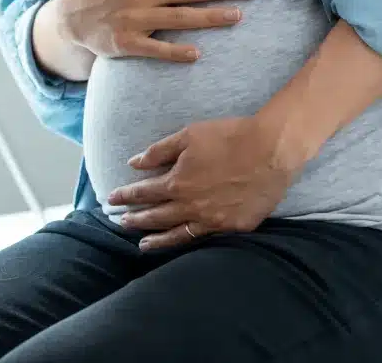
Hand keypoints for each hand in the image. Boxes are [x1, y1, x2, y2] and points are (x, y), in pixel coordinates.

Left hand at [107, 115, 302, 249]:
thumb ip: (159, 152)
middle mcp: (192, 206)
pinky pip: (206, 239)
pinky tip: (182, 242)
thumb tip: (134, 163)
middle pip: (157, 217)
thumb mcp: (188, 136)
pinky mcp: (235, 227)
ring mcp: (214, 221)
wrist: (270, 151)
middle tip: (120, 223)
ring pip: (178, 235)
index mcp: (178, 183)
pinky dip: (189, 242)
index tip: (111, 199)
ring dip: (158, 240)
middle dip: (136, 220)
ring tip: (143, 245)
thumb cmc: (227, 137)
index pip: (144, 193)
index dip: (126, 196)